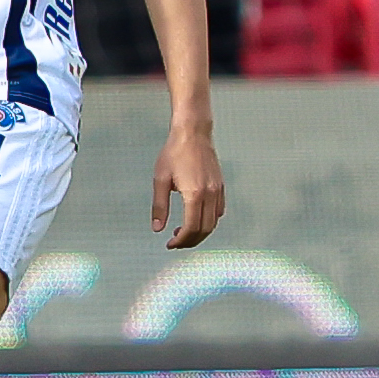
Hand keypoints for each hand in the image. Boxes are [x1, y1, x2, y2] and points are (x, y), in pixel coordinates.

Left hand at [152, 119, 223, 249]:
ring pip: (213, 222)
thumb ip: (160, 206)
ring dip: (199, 233)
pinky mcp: (221, 186)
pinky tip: (196, 219)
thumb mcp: (160, 179)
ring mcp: (218, 191)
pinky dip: (209, 221)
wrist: (193, 133)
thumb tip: (157, 228)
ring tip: (183, 232)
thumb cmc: (174, 153)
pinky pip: (219, 211)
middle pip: (204, 229)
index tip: (170, 244)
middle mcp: (210, 194)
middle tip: (175, 242)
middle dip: (190, 241)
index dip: (181, 241)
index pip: (191, 228)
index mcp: (194, 194)